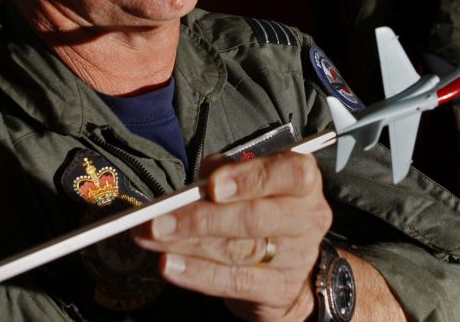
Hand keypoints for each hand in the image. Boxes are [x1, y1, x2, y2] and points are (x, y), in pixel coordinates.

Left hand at [133, 152, 330, 320]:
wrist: (287, 265)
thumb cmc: (263, 207)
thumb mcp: (250, 179)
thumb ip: (226, 170)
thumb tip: (199, 181)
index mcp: (303, 182)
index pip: (290, 174)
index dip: (250, 178)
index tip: (212, 185)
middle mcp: (306, 218)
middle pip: (254, 218)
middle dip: (201, 218)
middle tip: (160, 219)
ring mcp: (295, 257)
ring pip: (238, 251)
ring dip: (188, 245)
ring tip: (153, 239)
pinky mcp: (278, 289)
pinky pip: (233, 282)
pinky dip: (197, 273)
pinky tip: (170, 265)